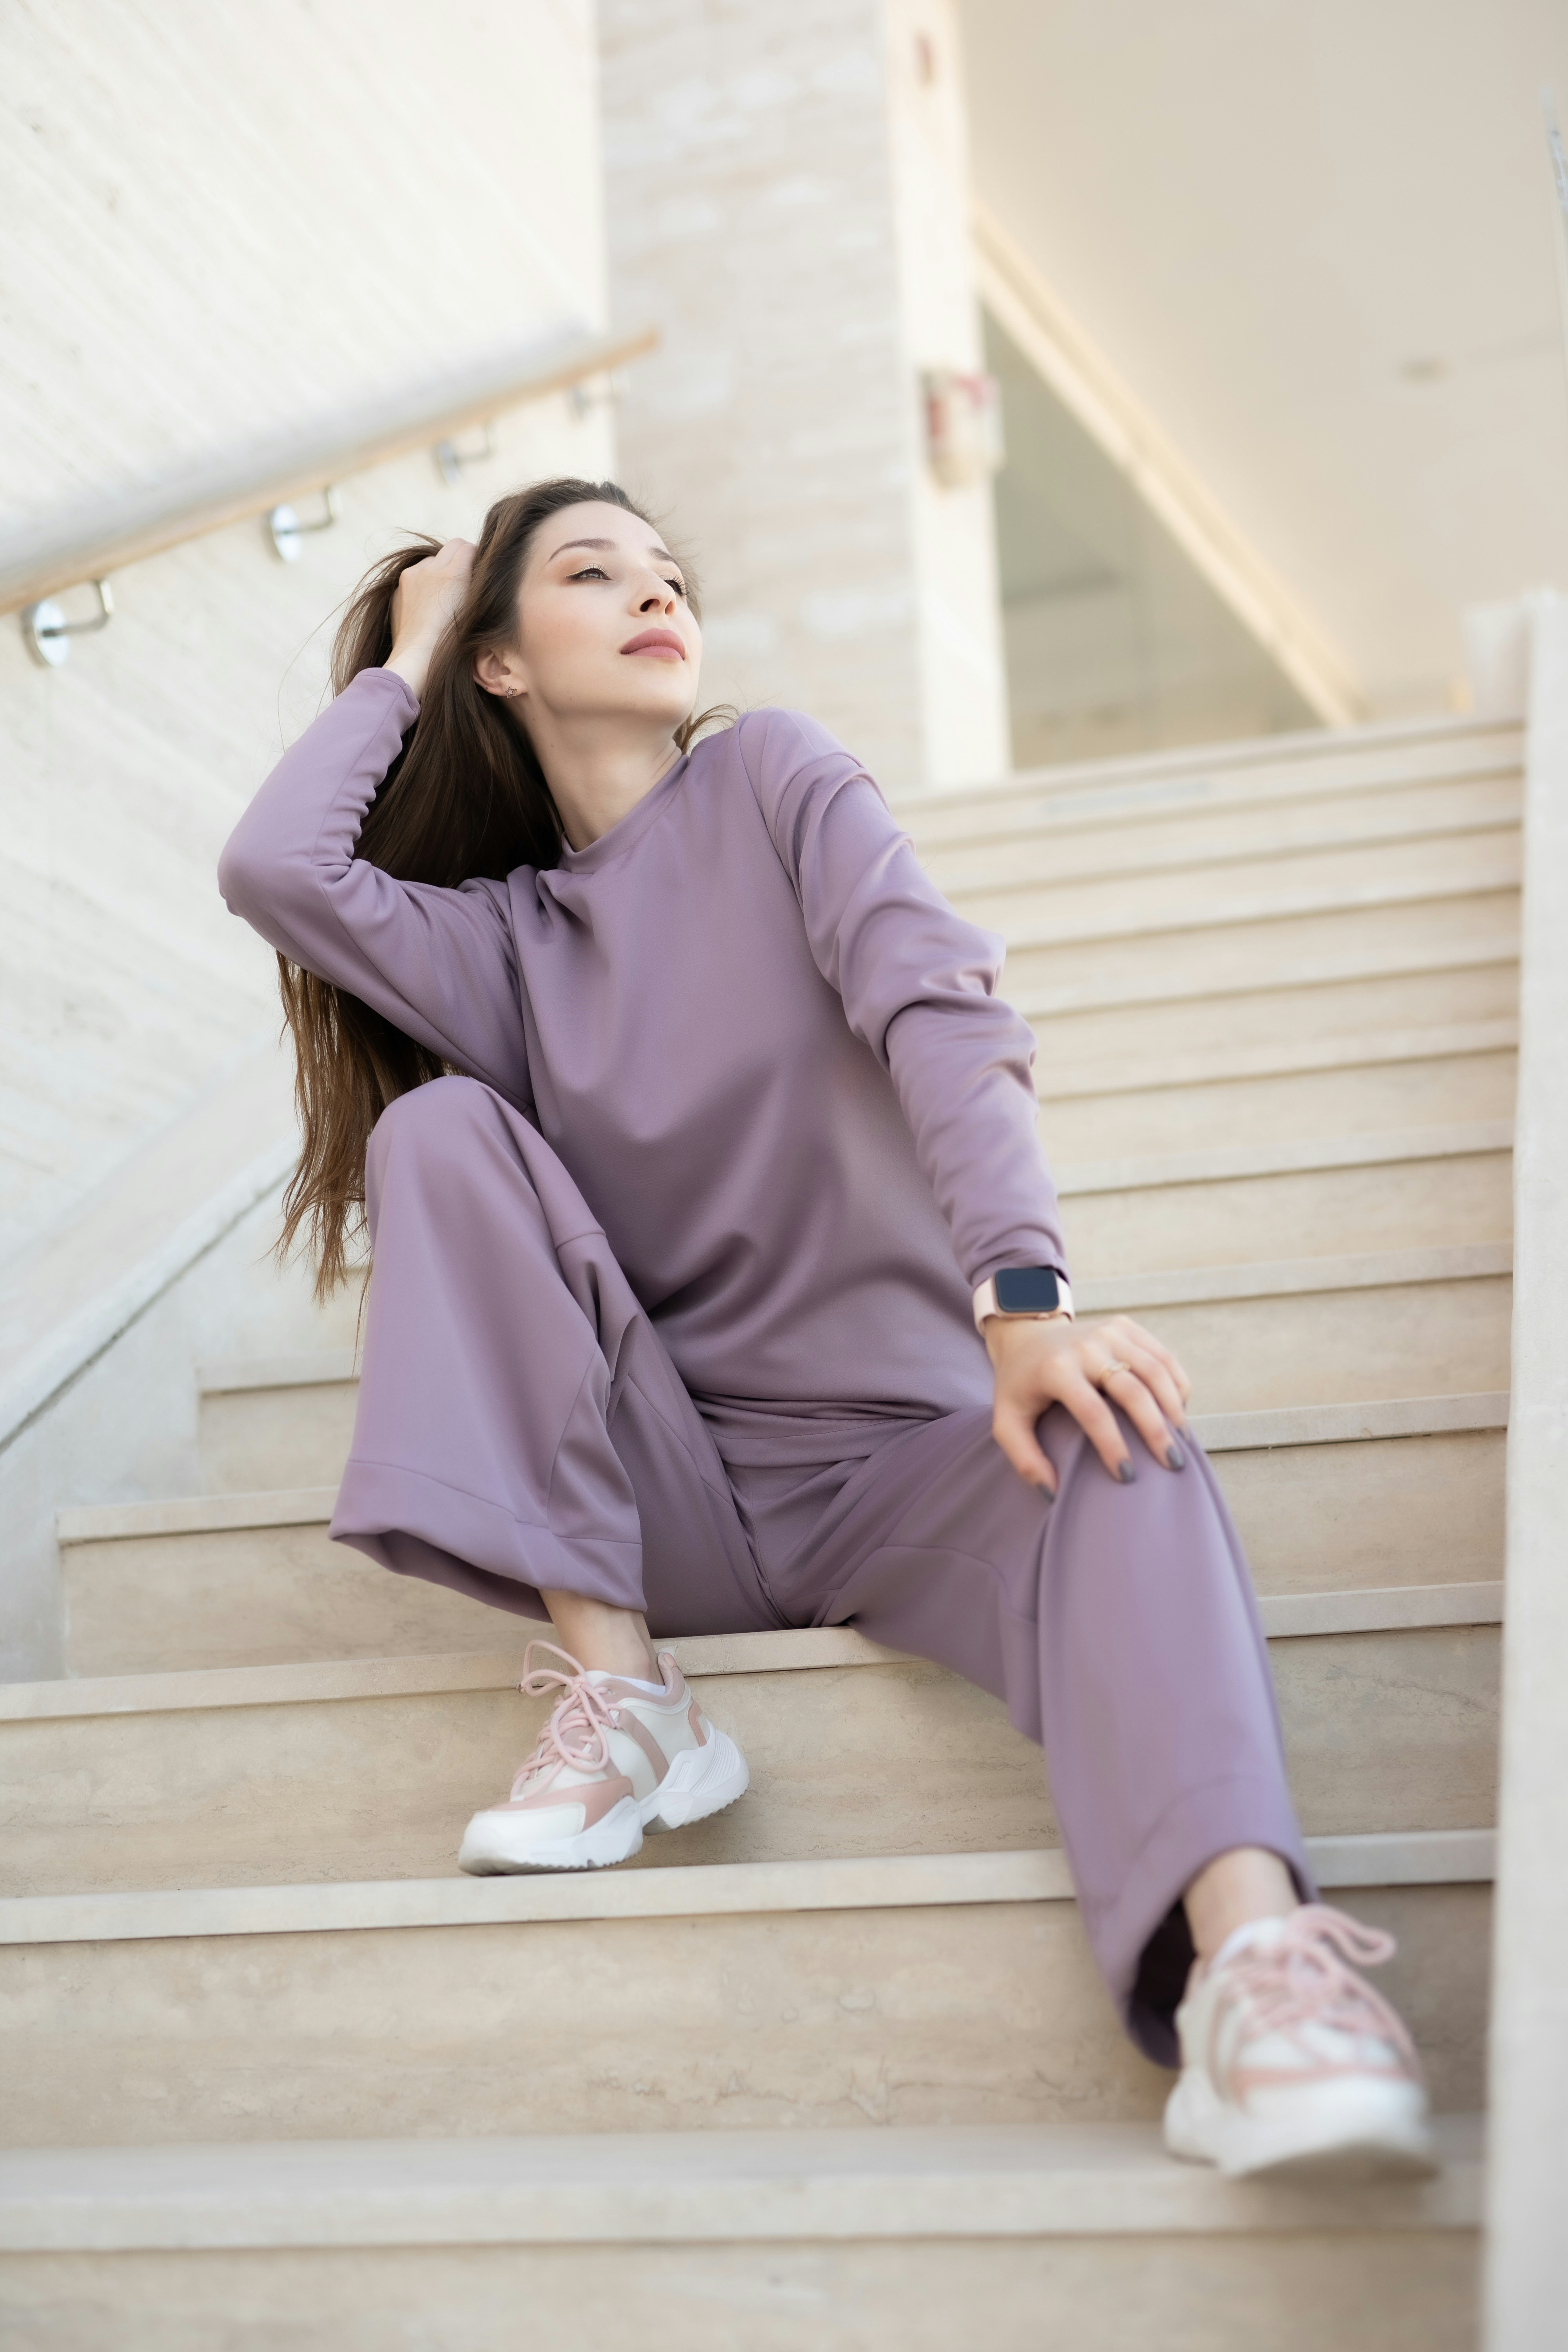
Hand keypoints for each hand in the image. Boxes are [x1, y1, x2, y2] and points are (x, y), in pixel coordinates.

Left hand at [385, 539, 475, 698]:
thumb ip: (477, 584)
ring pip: (432, 559)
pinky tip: (427, 604)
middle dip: (459, 559)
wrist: (418, 658)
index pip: (467, 546)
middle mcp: (430, 568)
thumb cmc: (451, 642)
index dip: (475, 557)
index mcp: (453, 574)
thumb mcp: (474, 610)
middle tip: (463, 581)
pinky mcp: (400, 585)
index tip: (477, 572)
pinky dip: (424, 581)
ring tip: (443, 596)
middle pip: (451, 547)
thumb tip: (477, 570)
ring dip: (440, 570)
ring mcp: (412, 575)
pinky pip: (417, 573)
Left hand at [985, 1311, 1191, 1493]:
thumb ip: (1025, 1459)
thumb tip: (1054, 1492)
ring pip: (1156, 1370)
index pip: (1093, 1413)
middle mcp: (1086, 1346)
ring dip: (1174, 1409)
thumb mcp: (1007, 1422)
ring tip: (1180, 1442)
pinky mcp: (1124, 1326)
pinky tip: (1177, 1412)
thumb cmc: (1019, 1385)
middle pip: (1133, 1390)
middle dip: (1156, 1431)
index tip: (1126, 1476)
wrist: (1024, 1334)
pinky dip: (1176, 1384)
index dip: (1113, 1446)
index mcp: (1055, 1369)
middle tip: (1172, 1464)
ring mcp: (1108, 1331)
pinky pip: (1162, 1355)